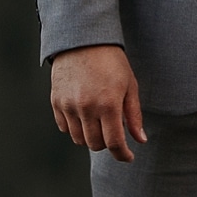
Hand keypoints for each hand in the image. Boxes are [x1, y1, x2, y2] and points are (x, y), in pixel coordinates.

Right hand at [50, 44, 146, 159]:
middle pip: (95, 145)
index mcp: (108, 104)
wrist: (83, 40)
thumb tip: (140, 140)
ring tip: (98, 122)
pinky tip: (83, 115)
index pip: (114, 143)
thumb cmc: (111, 61)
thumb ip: (134, 115)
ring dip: (90, 137)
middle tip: (113, 132)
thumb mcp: (129, 85)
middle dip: (107, 144)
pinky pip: (64, 128)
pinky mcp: (56, 102)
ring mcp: (69, 106)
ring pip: (79, 139)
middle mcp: (86, 108)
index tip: (128, 156)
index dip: (122, 155)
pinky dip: (75, 128)